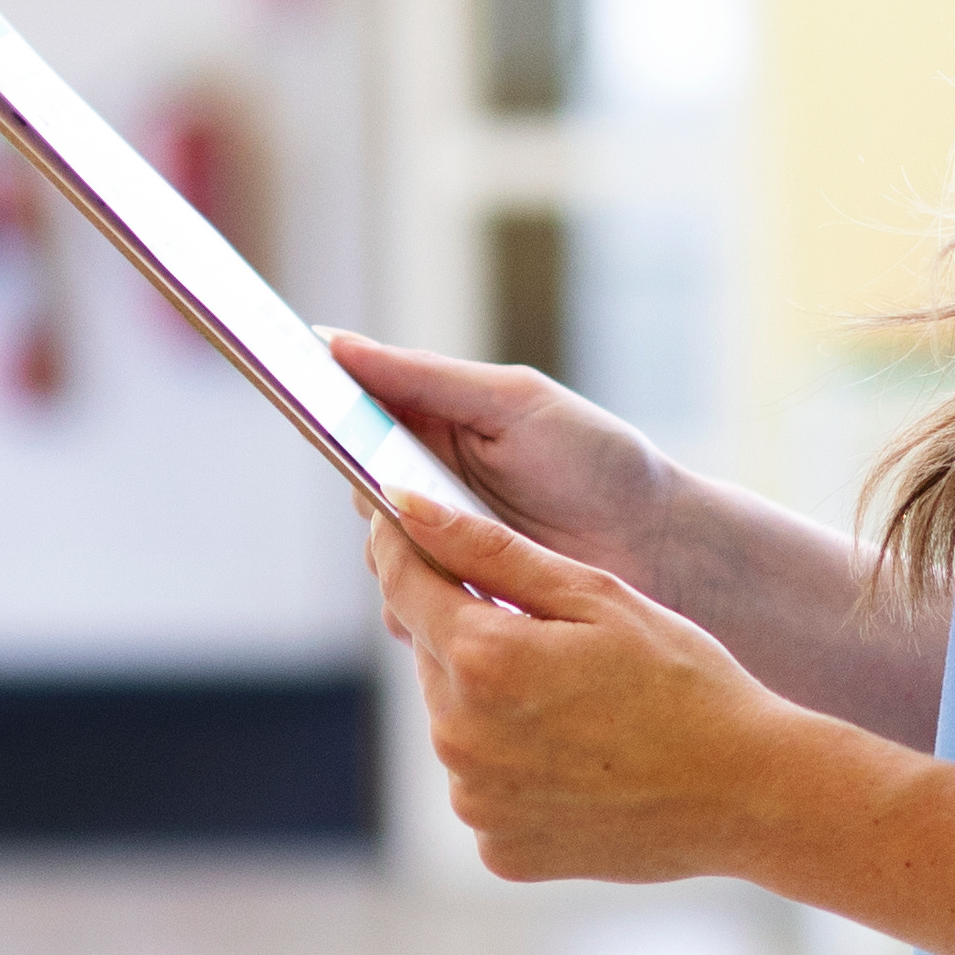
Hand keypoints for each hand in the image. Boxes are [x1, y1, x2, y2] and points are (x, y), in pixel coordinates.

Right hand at [327, 334, 678, 583]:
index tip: (294, 393)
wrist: (660, 546)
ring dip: (399, 555)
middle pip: (359, 495)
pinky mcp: (459, 604)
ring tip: (447, 545)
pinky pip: (409, 611)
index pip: (352, 417)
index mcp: (432, 427)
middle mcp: (428, 489)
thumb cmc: (596, 460)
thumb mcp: (512, 402)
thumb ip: (424, 376)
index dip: (319, 407)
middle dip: (372, 496)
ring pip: (379, 559)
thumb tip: (333, 343)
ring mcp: (443, 549)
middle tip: (404, 493)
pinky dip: (422, 603)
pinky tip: (462, 591)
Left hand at [365, 483, 846, 886]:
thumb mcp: (595, 596)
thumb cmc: (684, 681)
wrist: (747, 793)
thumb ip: (489, 549)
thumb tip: (403, 504)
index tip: (405, 525)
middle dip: (474, 635)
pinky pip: (486, 786)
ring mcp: (476, 801)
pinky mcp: (498, 848)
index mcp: (482, 658)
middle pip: (434, 656)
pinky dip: (516, 768)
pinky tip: (581, 761)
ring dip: (495, 703)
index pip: (404, 585)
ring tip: (581, 707)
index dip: (401, 548)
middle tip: (556, 640)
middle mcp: (460, 736)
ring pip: (458, 723)